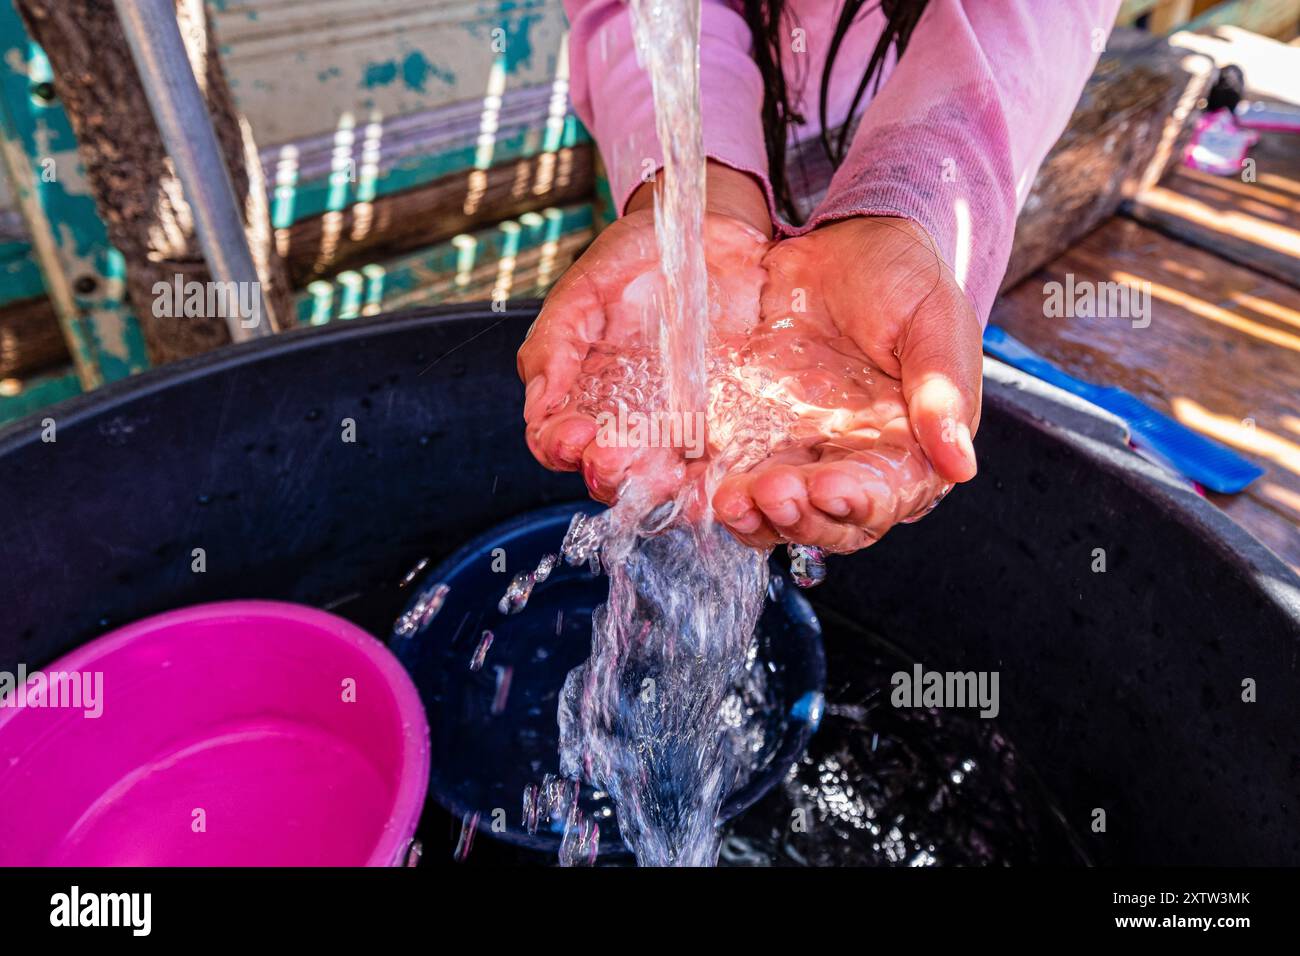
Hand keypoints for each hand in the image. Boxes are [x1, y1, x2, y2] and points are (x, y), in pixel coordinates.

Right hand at [517, 163, 771, 502]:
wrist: (712, 232)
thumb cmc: (641, 255)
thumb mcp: (587, 286)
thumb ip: (556, 341)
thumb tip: (538, 402)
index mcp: (582, 392)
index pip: (556, 442)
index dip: (558, 447)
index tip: (572, 433)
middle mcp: (625, 419)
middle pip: (607, 474)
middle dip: (608, 475)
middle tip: (616, 456)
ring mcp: (676, 425)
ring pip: (659, 481)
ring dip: (656, 488)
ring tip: (662, 473)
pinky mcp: (725, 423)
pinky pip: (715, 466)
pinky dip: (709, 481)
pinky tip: (708, 477)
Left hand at [712, 216, 982, 551]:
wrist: (842, 243)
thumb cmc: (903, 280)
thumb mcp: (934, 319)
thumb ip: (943, 389)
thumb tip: (959, 465)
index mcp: (906, 449)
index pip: (886, 495)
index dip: (860, 502)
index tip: (832, 490)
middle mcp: (848, 464)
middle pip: (827, 520)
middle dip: (800, 517)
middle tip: (772, 493)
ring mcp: (795, 454)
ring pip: (775, 512)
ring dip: (754, 517)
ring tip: (731, 501)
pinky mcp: (748, 436)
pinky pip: (728, 476)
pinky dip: (711, 490)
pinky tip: (693, 488)